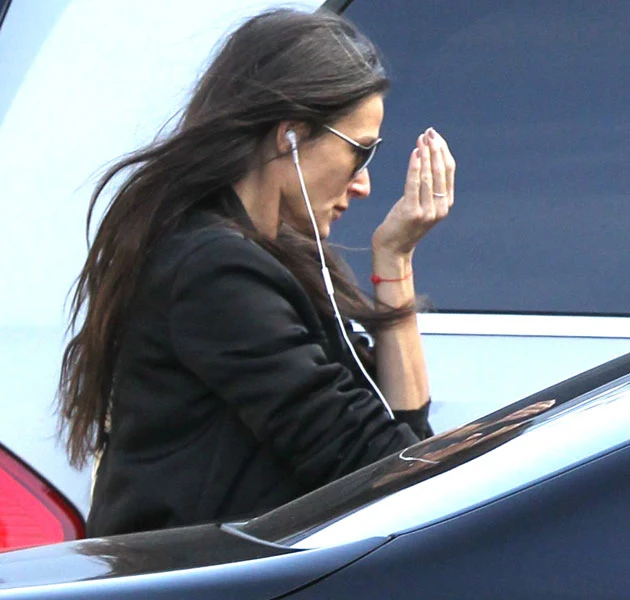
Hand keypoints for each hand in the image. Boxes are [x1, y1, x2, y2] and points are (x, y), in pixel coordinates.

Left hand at [372, 127, 454, 257]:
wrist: (393, 249)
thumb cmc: (403, 225)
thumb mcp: (420, 205)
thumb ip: (427, 189)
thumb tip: (426, 159)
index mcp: (445, 204)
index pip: (448, 171)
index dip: (443, 151)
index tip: (435, 136)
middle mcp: (440, 208)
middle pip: (441, 171)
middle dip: (435, 148)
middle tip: (429, 132)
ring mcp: (427, 211)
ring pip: (429, 176)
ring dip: (425, 154)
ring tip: (421, 138)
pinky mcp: (412, 212)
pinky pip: (414, 184)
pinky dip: (415, 167)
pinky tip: (414, 153)